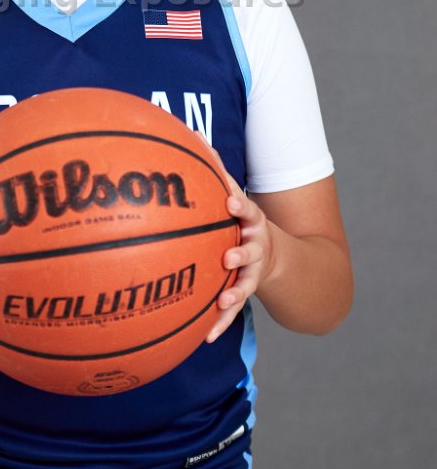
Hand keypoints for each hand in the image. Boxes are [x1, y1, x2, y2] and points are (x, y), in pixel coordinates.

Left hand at [206, 174, 273, 343]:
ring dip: (234, 292)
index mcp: (251, 220)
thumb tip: (192, 132)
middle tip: (229, 256)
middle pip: (252, 249)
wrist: (276, 255)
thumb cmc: (241, 218)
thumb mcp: (235, 195)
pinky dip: (220, 322)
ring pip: (245, 283)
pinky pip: (232, 309)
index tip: (230, 202)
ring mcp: (252, 271)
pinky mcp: (244, 292)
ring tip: (222, 301)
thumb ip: (215, 168)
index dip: (241, 206)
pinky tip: (206, 337)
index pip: (248, 210)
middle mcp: (254, 245)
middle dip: (242, 252)